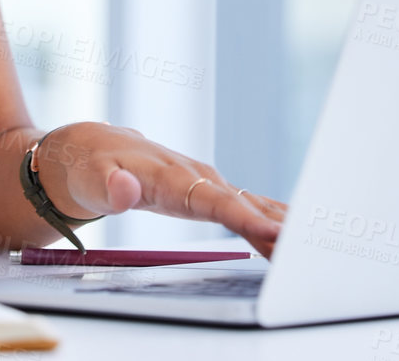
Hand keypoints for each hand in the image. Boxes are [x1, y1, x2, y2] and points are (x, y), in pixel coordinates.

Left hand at [32, 123, 286, 258]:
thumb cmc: (85, 165)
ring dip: (282, 222)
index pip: (210, 199)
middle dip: (277, 224)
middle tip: (311, 248)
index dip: (241, 216)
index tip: (272, 231)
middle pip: (241, 202)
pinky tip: (292, 231)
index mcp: (167, 175)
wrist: (84, 150)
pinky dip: (270, 218)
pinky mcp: (205, 190)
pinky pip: (244, 205)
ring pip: (249, 202)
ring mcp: (202, 181)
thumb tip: (125, 189)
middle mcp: (191, 176)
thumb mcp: (85, 177)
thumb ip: (106, 185)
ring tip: (315, 246)